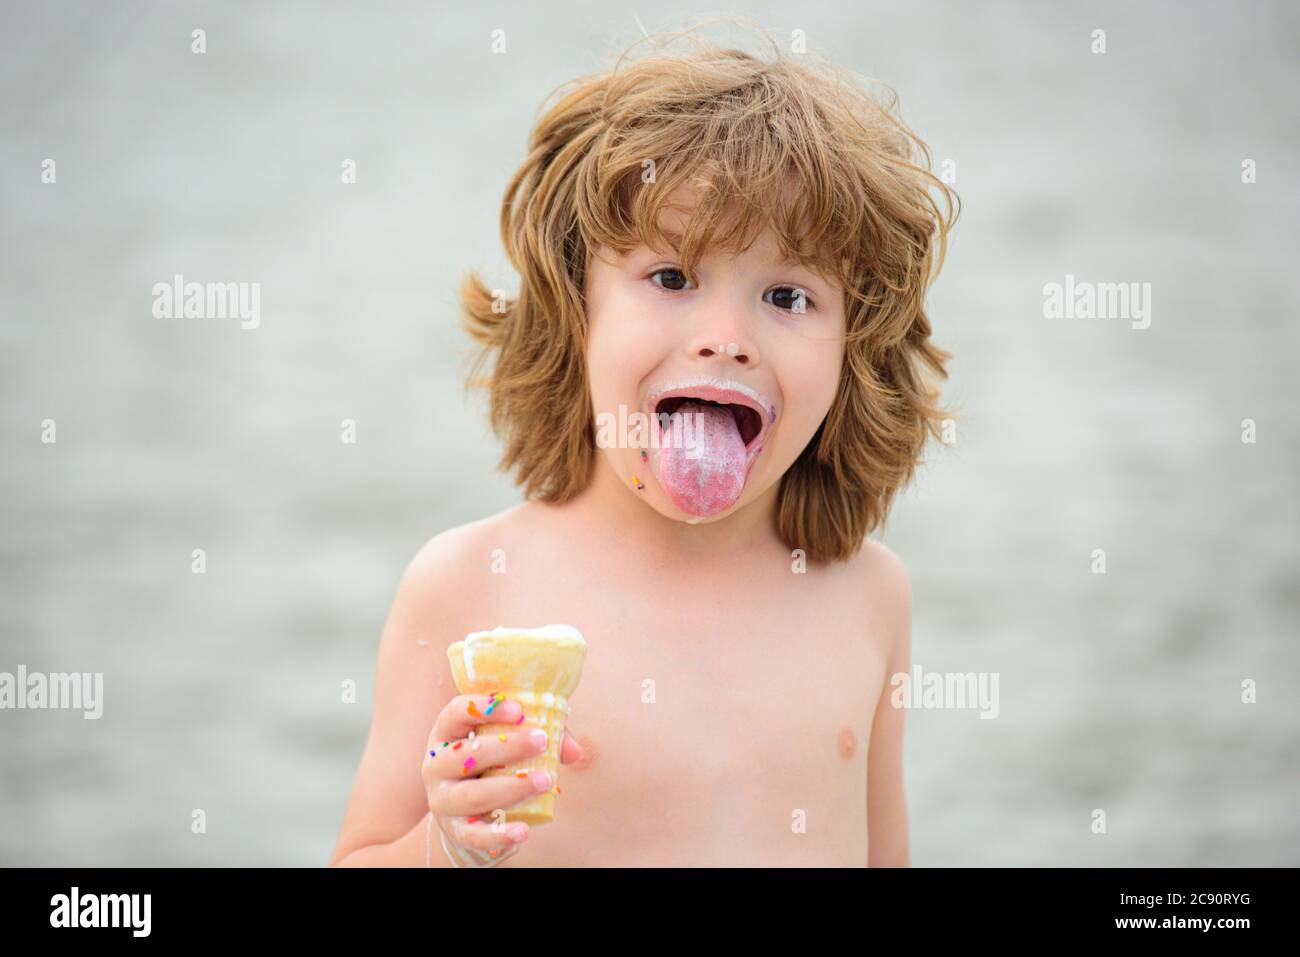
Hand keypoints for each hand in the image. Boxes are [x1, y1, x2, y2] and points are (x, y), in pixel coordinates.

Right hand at [422, 694, 581, 865]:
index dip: (485, 708)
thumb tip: (573, 752)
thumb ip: (540, 737)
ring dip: (513, 787)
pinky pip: (474, 834)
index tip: (518, 709)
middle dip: (508, 747)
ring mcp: (442, 799)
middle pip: (467, 754)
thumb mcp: (506, 743)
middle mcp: (436, 765)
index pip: (456, 713)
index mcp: (447, 734)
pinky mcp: (453, 830)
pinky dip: (499, 835)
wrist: (464, 812)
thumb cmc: (491, 764)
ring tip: (546, 780)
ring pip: (474, 795)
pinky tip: (523, 831)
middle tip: (542, 741)